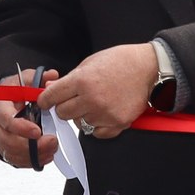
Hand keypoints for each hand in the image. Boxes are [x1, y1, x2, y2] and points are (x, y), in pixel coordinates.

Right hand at [0, 68, 60, 167]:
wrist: (4, 100)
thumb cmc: (14, 91)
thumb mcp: (26, 80)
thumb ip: (39, 79)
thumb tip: (52, 77)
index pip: (6, 121)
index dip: (22, 128)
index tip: (38, 131)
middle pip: (9, 142)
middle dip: (32, 146)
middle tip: (52, 142)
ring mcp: (0, 140)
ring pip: (13, 154)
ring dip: (35, 155)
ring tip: (52, 148)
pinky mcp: (6, 149)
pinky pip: (17, 160)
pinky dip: (32, 161)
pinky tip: (46, 155)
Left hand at [38, 43, 159, 139]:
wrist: (148, 68)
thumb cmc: (120, 61)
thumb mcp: (89, 63)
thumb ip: (69, 79)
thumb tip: (50, 88)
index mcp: (82, 81)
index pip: (51, 97)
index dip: (46, 99)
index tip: (46, 101)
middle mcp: (91, 99)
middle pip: (62, 113)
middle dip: (65, 107)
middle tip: (75, 100)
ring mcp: (105, 113)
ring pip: (79, 124)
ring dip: (83, 116)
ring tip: (95, 102)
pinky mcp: (118, 123)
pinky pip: (96, 133)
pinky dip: (98, 126)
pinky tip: (104, 112)